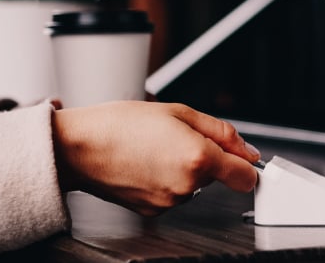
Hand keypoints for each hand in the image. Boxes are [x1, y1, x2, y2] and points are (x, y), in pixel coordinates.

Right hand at [51, 101, 259, 215]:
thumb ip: (221, 131)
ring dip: (184, 168)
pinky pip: (174, 193)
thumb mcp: (178, 112)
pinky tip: (146, 164)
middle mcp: (186, 186)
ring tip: (156, 148)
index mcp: (198, 158)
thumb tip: (247, 149)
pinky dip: (167, 180)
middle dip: (206, 156)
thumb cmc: (120, 125)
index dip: (246, 164)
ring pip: (194, 184)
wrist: (78, 147)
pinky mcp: (154, 212)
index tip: (241, 157)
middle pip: (217, 175)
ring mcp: (170, 202)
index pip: (246, 177)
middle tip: (177, 137)